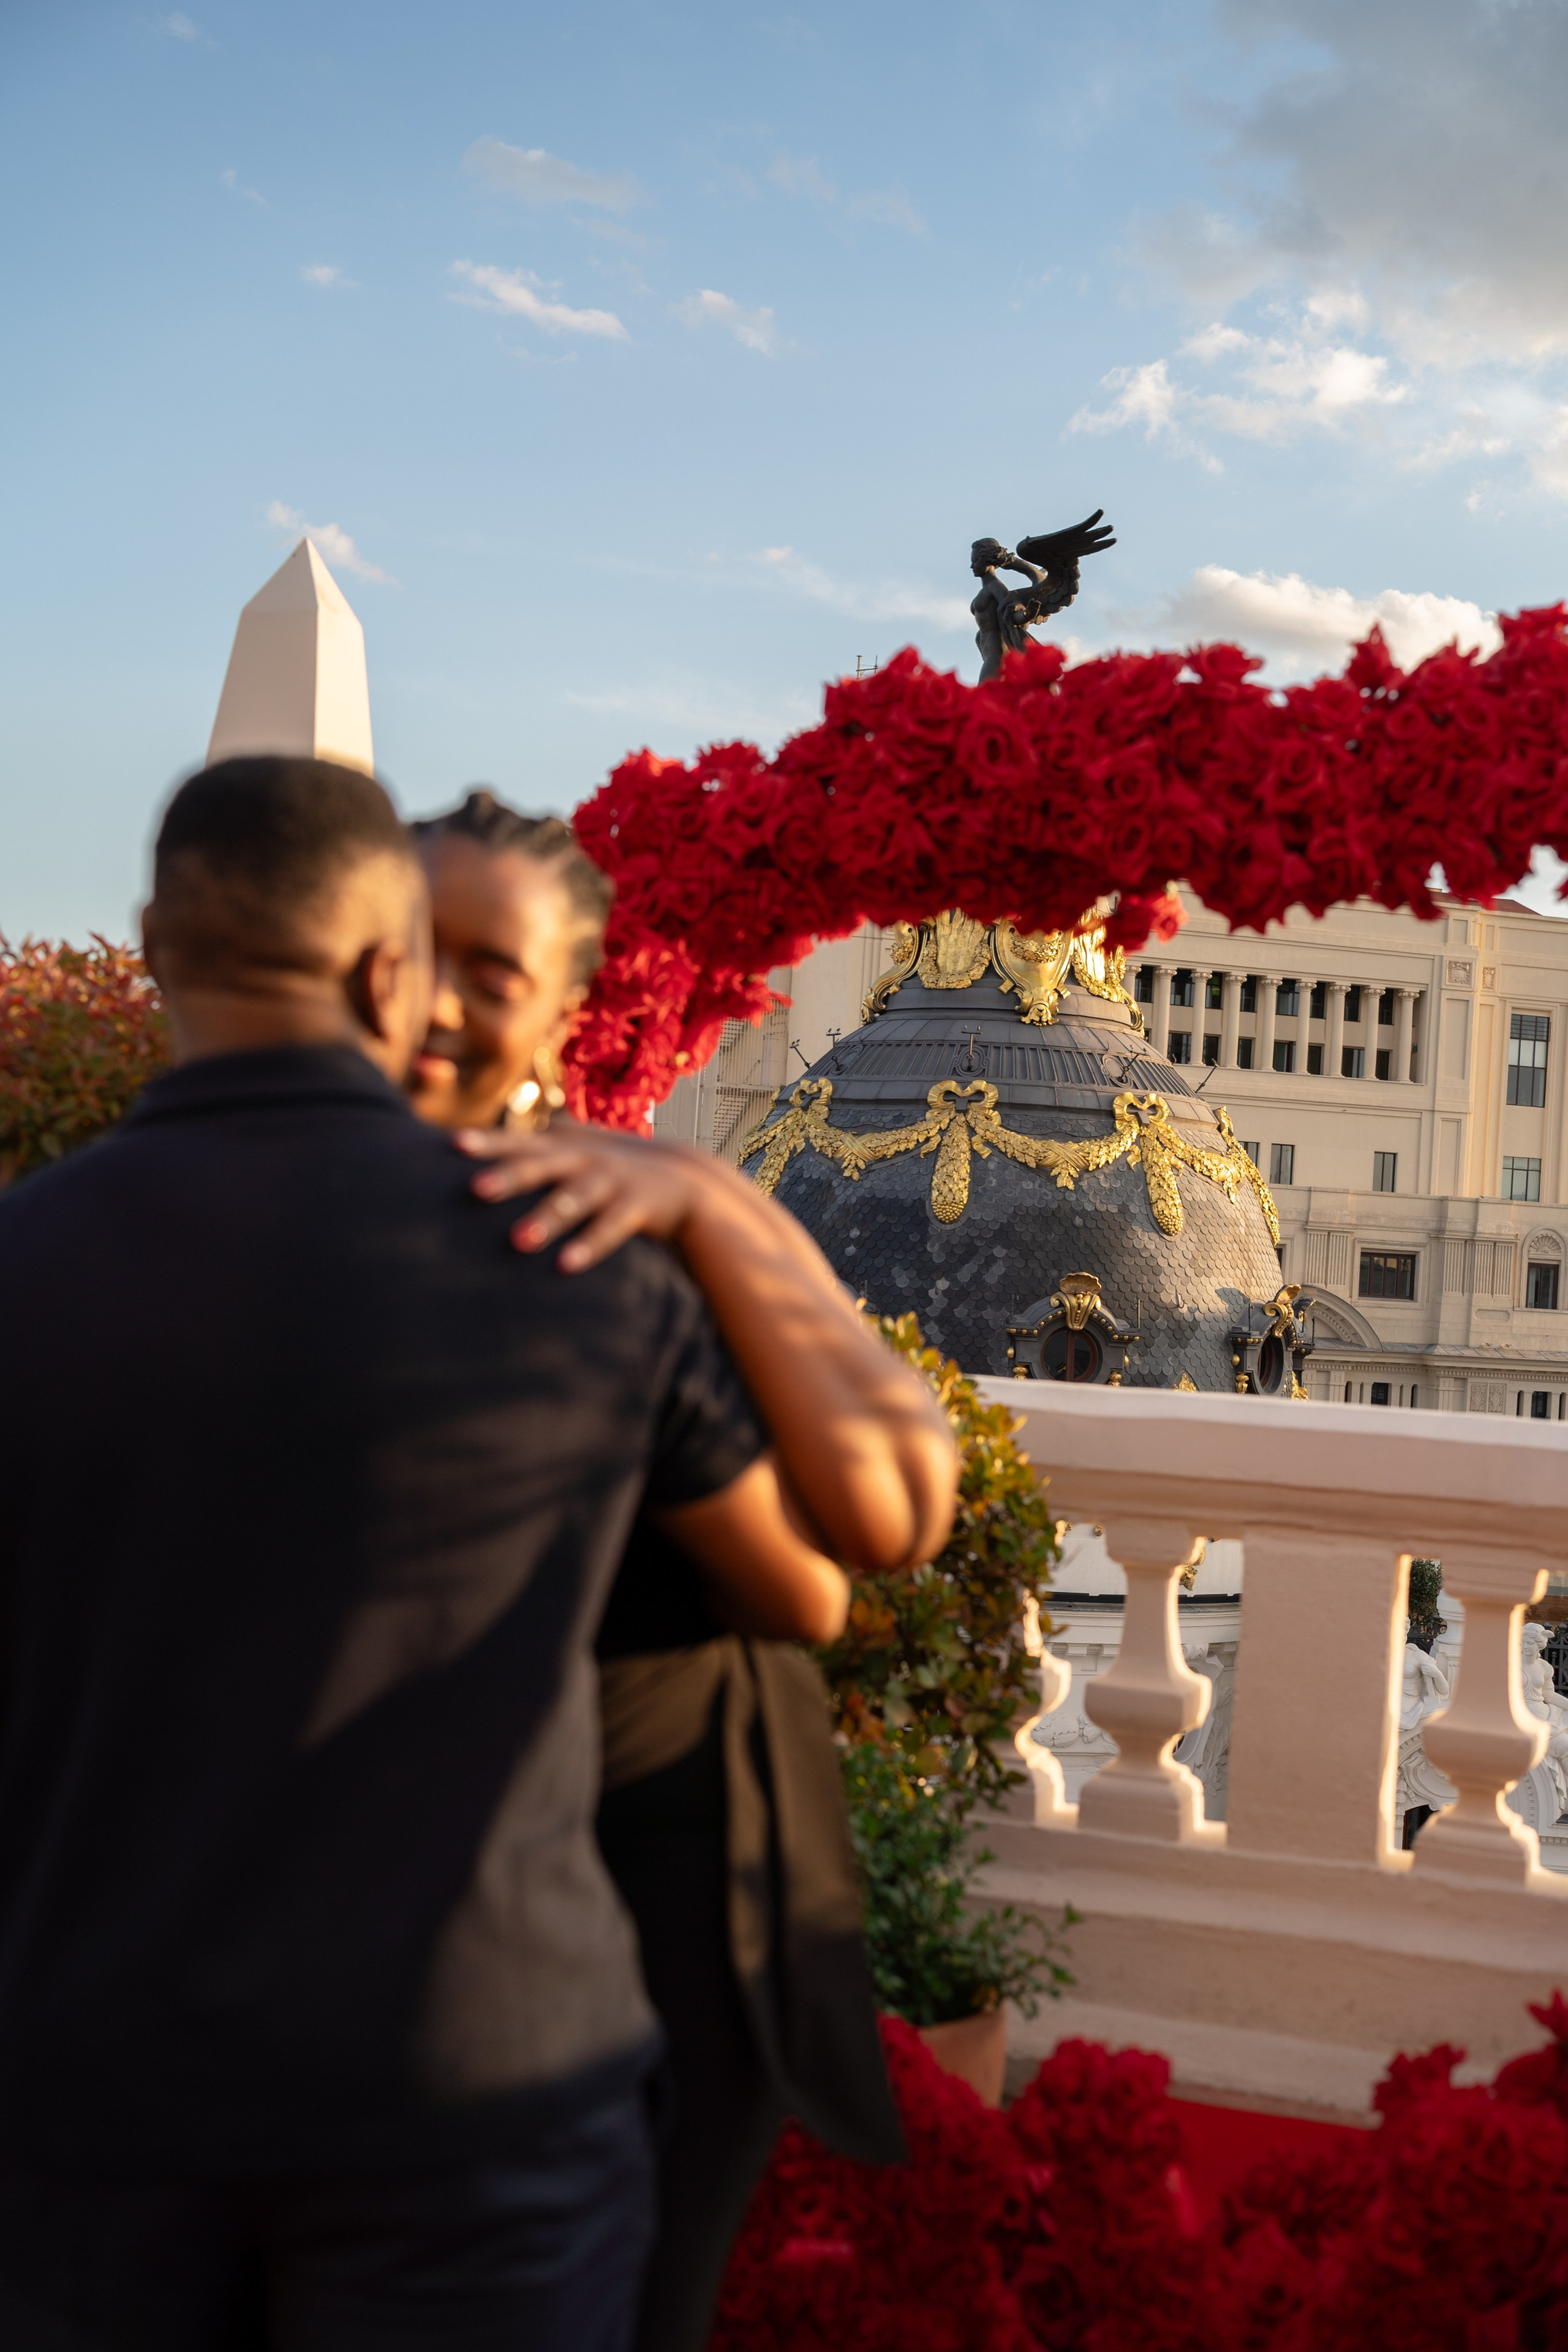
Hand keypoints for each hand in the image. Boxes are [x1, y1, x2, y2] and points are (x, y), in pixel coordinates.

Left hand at [457, 1123, 704, 1271]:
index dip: (489, 1142)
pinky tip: (564, 1266)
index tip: (453, 1145)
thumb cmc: (615, 1171)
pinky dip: (588, 1247)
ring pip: (575, 1198)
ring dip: (546, 1219)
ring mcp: (612, 1181)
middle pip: (543, 1165)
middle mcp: (585, 1160)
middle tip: (474, 1189)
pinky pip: (611, 1228)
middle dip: (509, 1176)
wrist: (686, 1182)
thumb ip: (541, 1148)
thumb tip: (488, 1151)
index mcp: (565, 1148)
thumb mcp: (579, 1153)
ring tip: (517, 1241)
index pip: (521, 1142)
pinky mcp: (638, 1205)